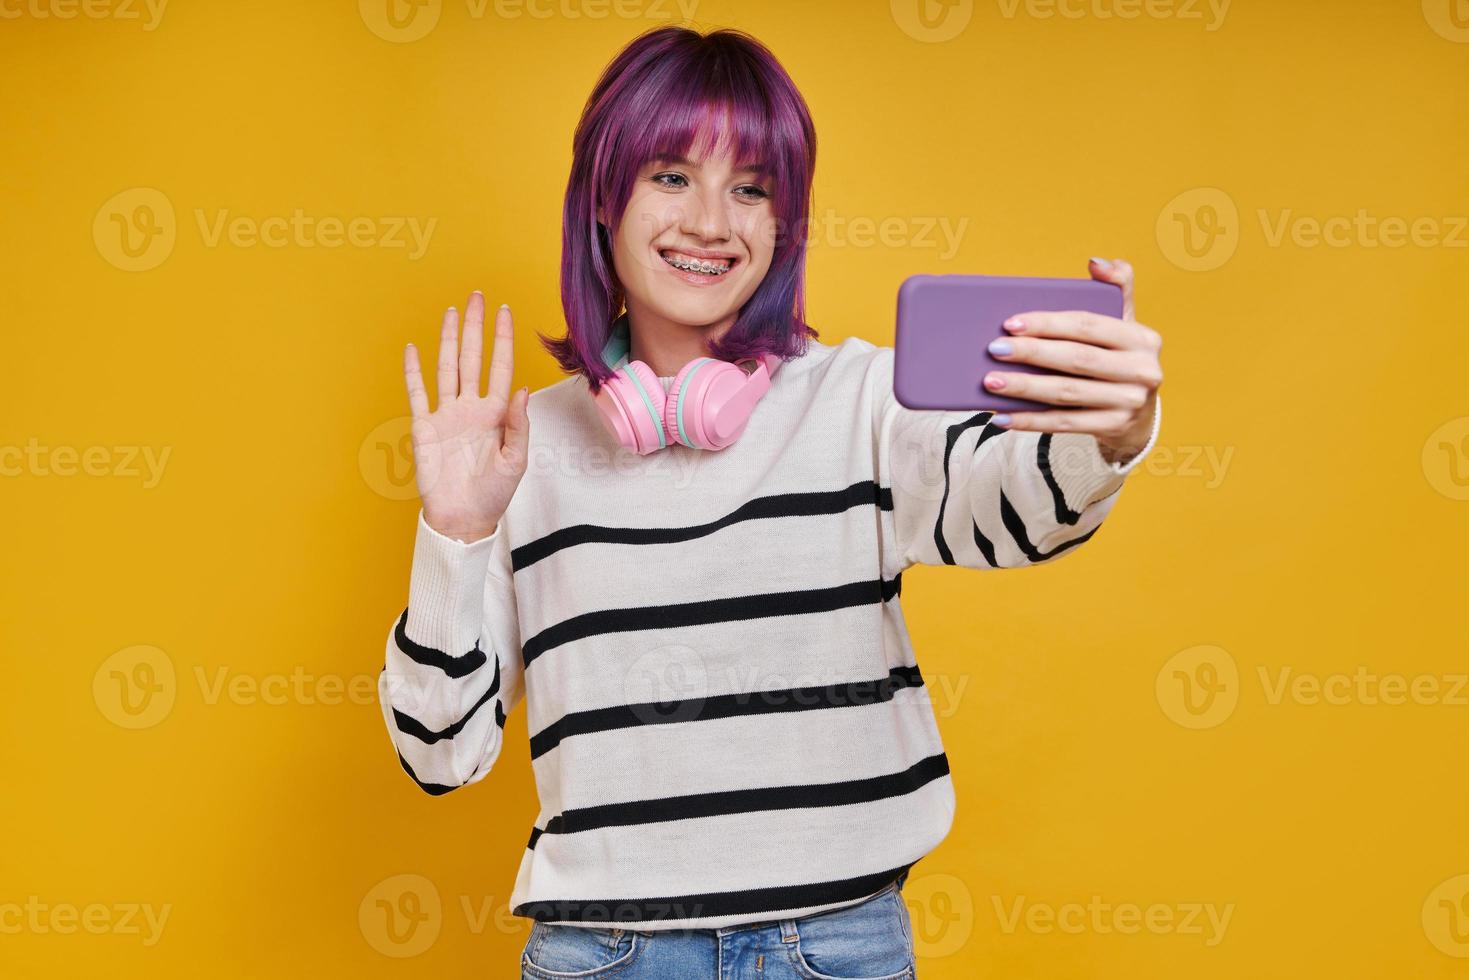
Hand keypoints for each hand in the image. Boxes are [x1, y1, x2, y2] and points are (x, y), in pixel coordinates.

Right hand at [402, 290, 529, 543]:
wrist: (462, 518)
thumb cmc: (493, 493)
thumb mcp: (515, 461)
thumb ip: (518, 425)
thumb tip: (522, 389)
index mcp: (495, 414)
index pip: (500, 367)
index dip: (503, 340)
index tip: (505, 313)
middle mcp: (470, 408)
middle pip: (472, 358)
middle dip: (475, 328)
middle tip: (477, 297)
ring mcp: (446, 414)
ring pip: (446, 368)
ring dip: (448, 340)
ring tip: (451, 312)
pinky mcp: (425, 427)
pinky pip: (418, 393)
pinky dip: (414, 372)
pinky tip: (414, 349)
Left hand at [981, 257, 1162, 464]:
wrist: (1139, 414)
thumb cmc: (1118, 358)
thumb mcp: (1124, 324)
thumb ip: (1116, 287)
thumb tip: (1095, 263)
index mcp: (1143, 338)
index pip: (1088, 326)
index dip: (1048, 324)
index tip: (1010, 323)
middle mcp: (1143, 371)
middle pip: (1076, 359)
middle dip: (1031, 353)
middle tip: (993, 349)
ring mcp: (1130, 403)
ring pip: (1067, 393)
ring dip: (1024, 388)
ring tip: (991, 381)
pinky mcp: (1113, 428)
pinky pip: (1064, 423)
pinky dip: (1030, 420)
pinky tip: (1002, 416)